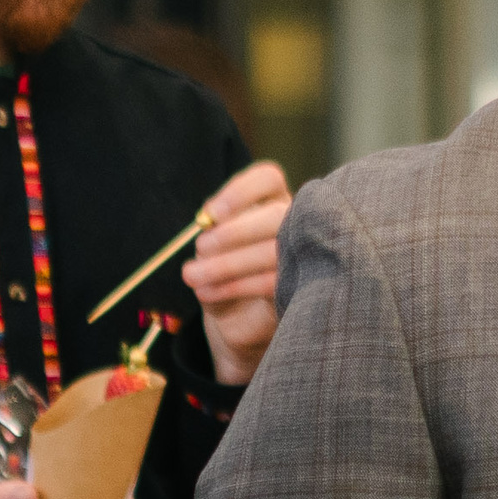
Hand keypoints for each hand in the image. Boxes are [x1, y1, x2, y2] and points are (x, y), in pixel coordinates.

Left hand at [183, 159, 291, 385]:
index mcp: (272, 203)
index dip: (240, 191)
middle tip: (201, 247)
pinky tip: (207, 292)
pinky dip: (235, 286)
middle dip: (234, 232)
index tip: (211, 213)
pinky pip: (273, 282)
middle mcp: (295, 224)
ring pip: (274, 250)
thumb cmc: (223, 273)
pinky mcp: (301, 288)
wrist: (236, 319)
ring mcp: (304, 256)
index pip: (268, 179)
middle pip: (277, 214)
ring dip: (227, 263)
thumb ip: (213, 231)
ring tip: (193, 276)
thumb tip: (209, 225)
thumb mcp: (211, 247)